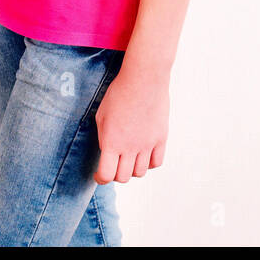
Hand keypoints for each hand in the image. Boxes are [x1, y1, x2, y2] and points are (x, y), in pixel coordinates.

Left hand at [93, 65, 169, 183]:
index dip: (100, 178)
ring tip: (127, 159)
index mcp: (112, 141)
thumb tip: (108, 151)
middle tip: (112, 166)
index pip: (106, 173)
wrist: (143, 81)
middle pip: (123, 177)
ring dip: (131, 170)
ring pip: (141, 172)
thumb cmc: (118, 94)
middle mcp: (131, 147)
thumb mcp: (102, 115)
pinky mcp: (161, 140)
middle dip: (115, 175)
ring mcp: (148, 145)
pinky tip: (142, 155)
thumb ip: (104, 137)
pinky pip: (157, 163)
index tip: (98, 176)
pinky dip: (148, 164)